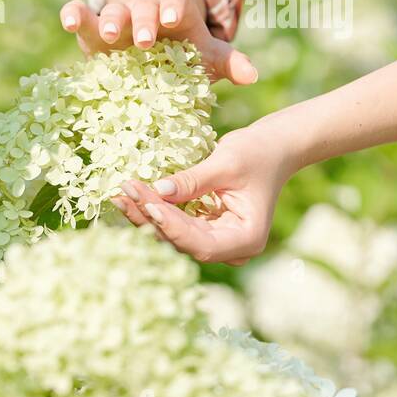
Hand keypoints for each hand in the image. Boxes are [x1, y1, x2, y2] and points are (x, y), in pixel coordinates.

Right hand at [60, 0, 256, 84]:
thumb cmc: (182, 54)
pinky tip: (67, 20)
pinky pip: (82, 14)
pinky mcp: (93, 28)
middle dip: (145, 18)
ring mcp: (118, 17)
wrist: (152, 49)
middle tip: (146, 39)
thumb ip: (228, 62)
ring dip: (111, 19)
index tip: (173, 19)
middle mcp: (146, 9)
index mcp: (175, 11)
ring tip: (110, 34)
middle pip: (145, 4)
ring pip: (114, 9)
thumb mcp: (206, 57)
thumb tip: (253, 75)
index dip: (174, 5)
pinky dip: (74, 13)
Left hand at [112, 124, 294, 265]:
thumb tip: (158, 190)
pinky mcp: (205, 229)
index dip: (172, 227)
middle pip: (183, 243)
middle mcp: (232, 248)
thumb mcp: (227, 163)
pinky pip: (175, 224)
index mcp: (247, 239)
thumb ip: (193, 180)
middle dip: (152, 219)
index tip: (147, 203)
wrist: (274, 148)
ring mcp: (217, 240)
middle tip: (125, 193)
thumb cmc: (258, 152)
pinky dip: (155, 209)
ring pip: (174, 236)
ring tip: (122, 194)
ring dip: (147, 215)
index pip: (202, 244)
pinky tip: (132, 196)